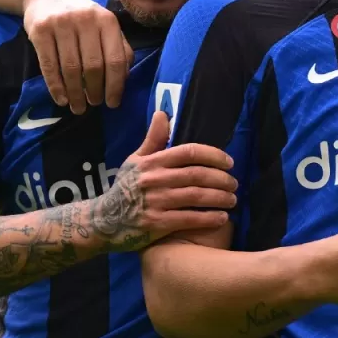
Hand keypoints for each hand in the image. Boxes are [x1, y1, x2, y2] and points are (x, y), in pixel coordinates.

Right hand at [23, 0, 133, 112]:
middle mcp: (86, 21)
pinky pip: (49, 65)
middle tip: (94, 104)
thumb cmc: (82, 15)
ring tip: (78, 107)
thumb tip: (124, 79)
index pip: (115, 59)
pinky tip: (61, 99)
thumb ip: (119, 48)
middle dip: (95, 91)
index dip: (115, 85)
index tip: (113, 103)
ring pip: (70, 68)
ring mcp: (61, 24)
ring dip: (75, 93)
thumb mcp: (105, 25)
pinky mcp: (40, 30)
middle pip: (93, 66)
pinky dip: (56, 86)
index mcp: (107, 21)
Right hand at [97, 112, 237, 250]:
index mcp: (152, 162)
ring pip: (196, 196)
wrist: (103, 222)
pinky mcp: (156, 224)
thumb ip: (153, 139)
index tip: (229, 162)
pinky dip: (209, 218)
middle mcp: (154, 179)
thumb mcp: (135, 160)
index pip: (189, 152)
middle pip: (197, 174)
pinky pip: (189, 219)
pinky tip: (222, 218)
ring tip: (232, 199)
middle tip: (234, 183)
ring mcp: (156, 202)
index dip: (213, 155)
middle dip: (221, 179)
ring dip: (220, 198)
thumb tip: (163, 113)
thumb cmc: (125, 188)